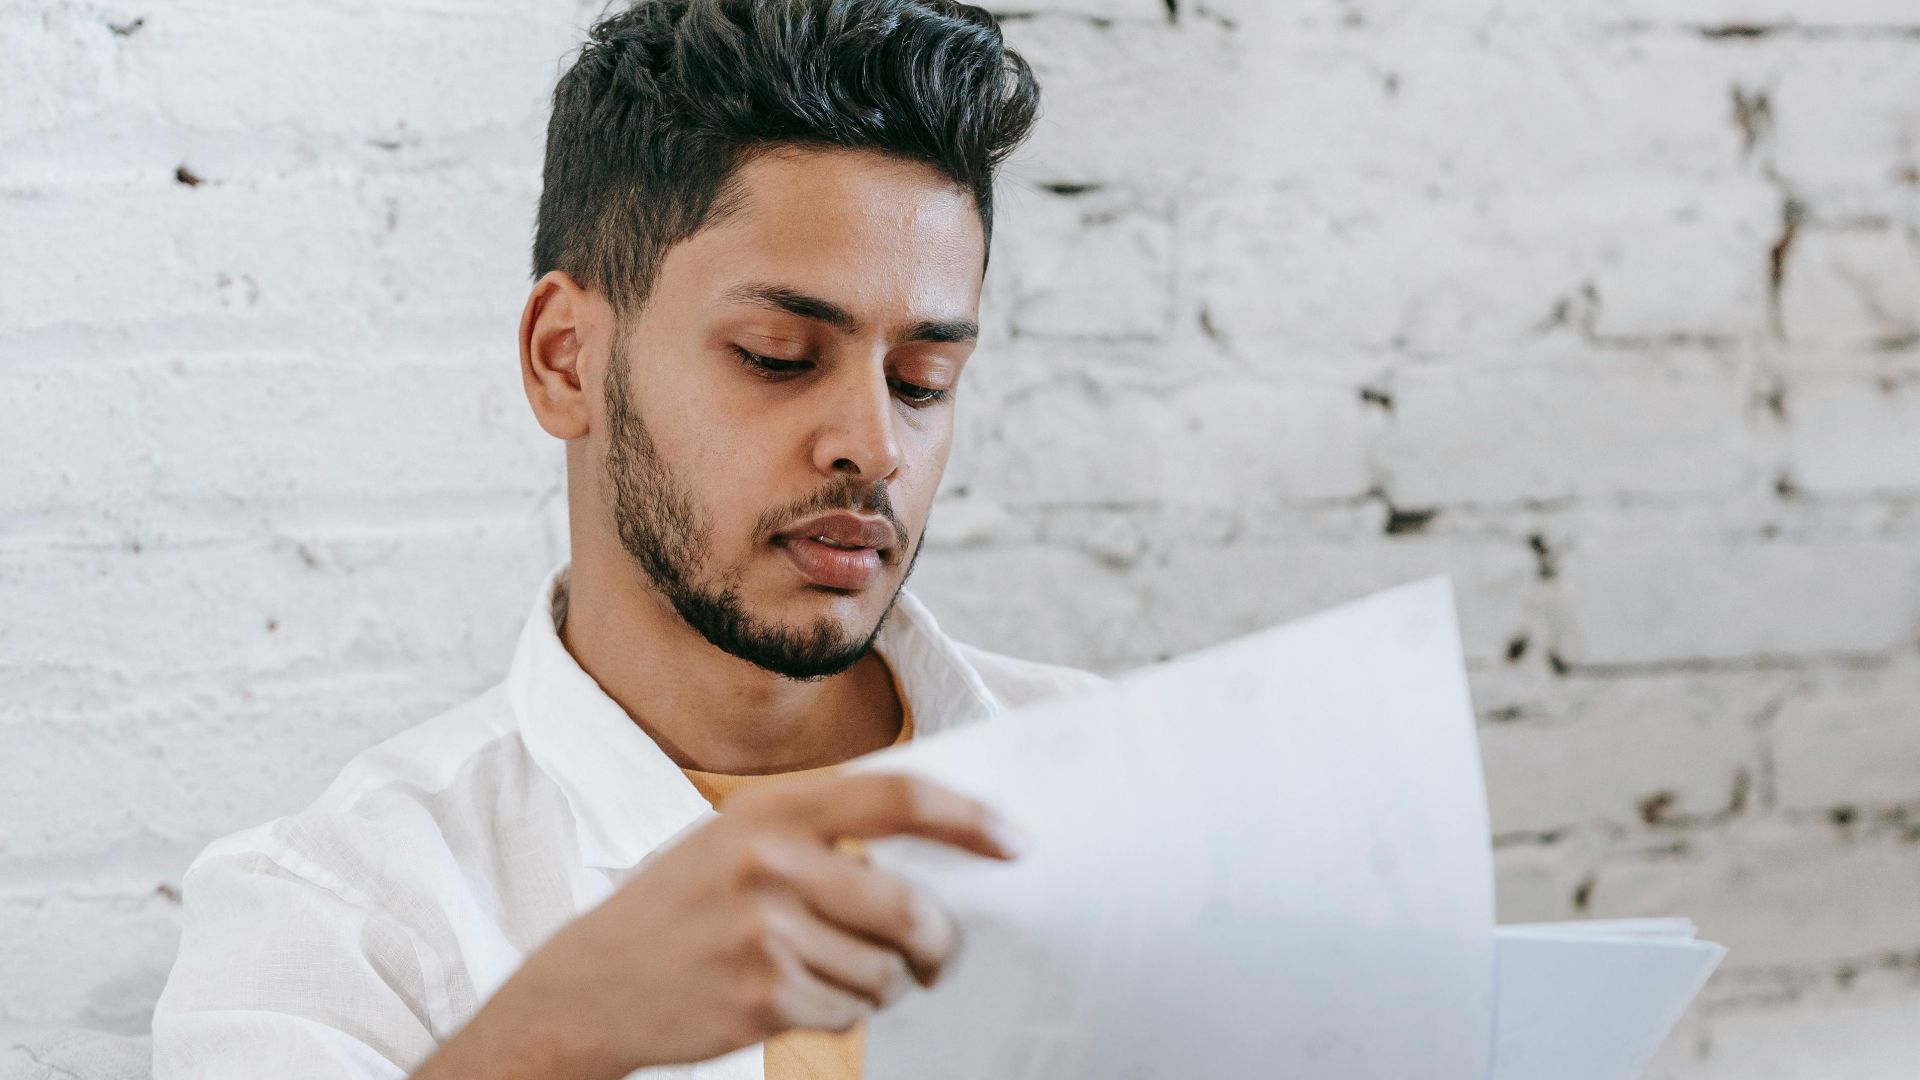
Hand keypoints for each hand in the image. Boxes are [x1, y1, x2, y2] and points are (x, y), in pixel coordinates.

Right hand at [413, 771, 1022, 1079]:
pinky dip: (842, 1012)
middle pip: (910, 907)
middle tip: (939, 953)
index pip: (898, 796)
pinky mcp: (764, 996)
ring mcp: (765, 932)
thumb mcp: (739, 839)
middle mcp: (770, 861)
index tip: (1016, 842)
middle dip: (939, 941)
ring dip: (881, 982)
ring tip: (828, 972)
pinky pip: (852, 1011)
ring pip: (886, 969)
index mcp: (773, 808)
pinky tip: (794, 996)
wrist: (589, 985)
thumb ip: (825, 833)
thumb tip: (940, 852)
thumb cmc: (684, 905)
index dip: (969, 818)